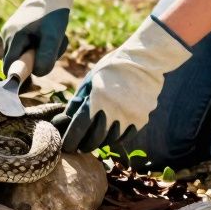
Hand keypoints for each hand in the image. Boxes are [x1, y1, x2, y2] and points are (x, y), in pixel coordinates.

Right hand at [0, 0, 85, 77]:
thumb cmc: (53, 15)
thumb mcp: (54, 37)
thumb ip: (46, 57)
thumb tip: (37, 73)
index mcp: (14, 37)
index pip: (9, 67)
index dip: (19, 75)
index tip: (34, 74)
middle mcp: (7, 35)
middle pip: (17, 61)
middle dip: (35, 61)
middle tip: (53, 50)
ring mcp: (9, 32)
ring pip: (22, 53)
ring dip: (39, 52)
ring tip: (52, 40)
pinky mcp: (14, 30)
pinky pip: (24, 45)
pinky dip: (38, 45)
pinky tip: (47, 36)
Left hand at [52, 15, 192, 152]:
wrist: (144, 62)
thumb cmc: (111, 69)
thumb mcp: (90, 80)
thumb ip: (78, 101)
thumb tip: (66, 120)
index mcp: (97, 98)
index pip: (79, 127)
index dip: (71, 139)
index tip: (66, 146)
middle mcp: (114, 109)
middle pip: (95, 138)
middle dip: (84, 145)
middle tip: (78, 147)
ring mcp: (129, 115)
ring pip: (110, 140)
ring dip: (99, 143)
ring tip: (92, 142)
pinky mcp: (141, 119)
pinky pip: (125, 137)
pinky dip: (114, 139)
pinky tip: (108, 137)